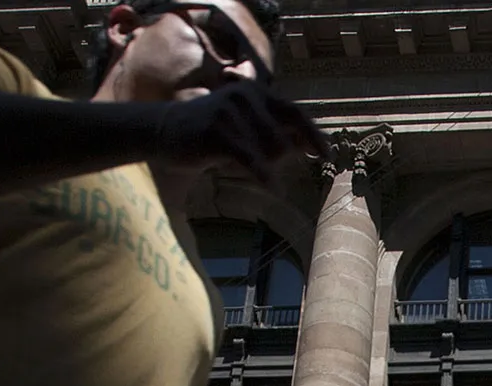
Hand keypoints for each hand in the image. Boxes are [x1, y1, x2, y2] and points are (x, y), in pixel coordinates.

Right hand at [154, 84, 326, 188]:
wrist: (163, 130)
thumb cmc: (209, 132)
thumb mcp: (244, 127)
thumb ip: (273, 132)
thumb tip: (307, 145)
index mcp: (256, 91)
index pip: (295, 113)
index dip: (314, 135)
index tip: (328, 155)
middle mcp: (246, 95)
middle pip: (283, 140)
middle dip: (278, 159)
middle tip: (256, 164)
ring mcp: (232, 111)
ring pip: (270, 152)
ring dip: (264, 167)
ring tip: (235, 162)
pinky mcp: (218, 131)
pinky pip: (253, 160)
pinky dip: (265, 176)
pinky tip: (273, 188)